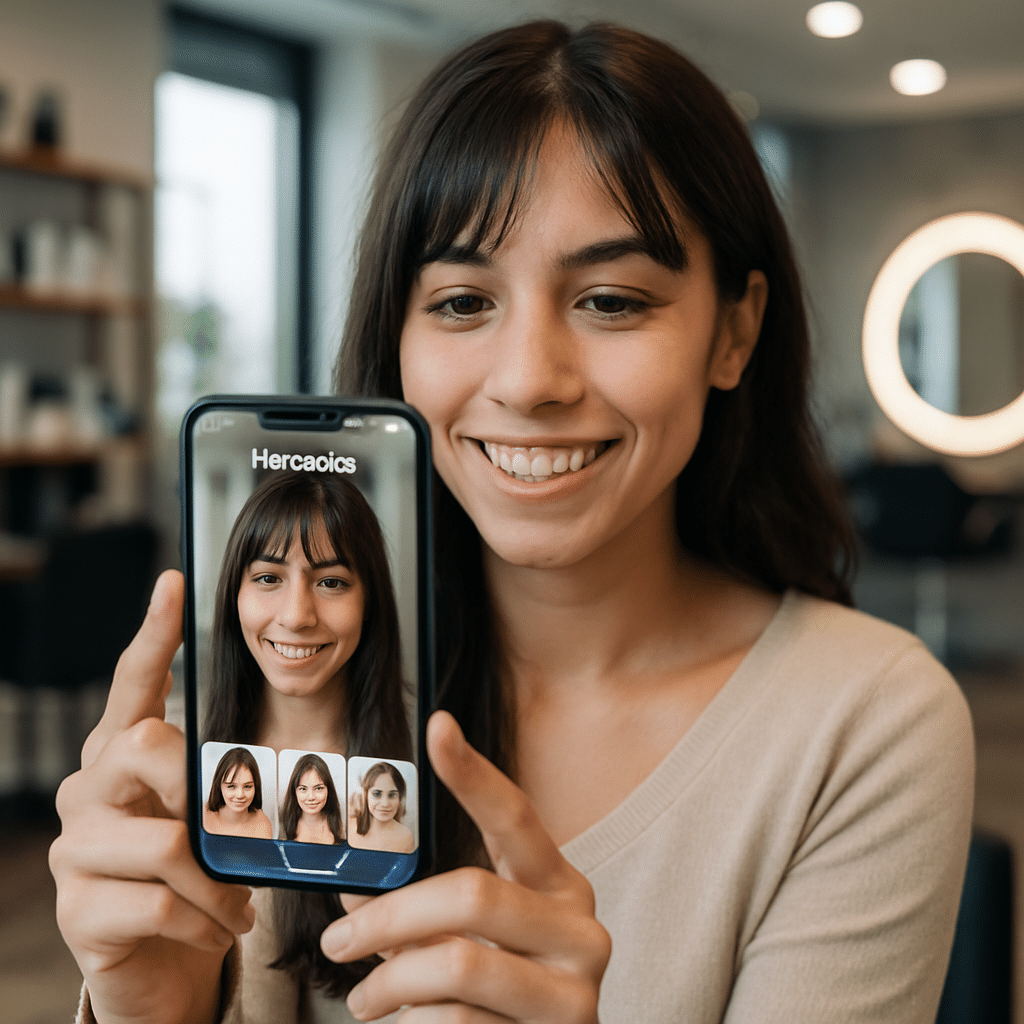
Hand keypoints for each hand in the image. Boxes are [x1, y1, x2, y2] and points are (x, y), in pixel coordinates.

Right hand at [49, 570, 254, 1023]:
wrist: (160, 968)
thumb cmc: (194, 882)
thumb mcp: (212, 826)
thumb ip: (224, 788)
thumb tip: (273, 770)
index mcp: (122, 757)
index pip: (133, 684)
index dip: (154, 634)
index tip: (174, 583)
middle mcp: (86, 790)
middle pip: (148, 748)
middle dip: (205, 790)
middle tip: (239, 838)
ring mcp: (74, 850)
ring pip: (167, 844)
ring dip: (222, 883)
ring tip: (240, 906)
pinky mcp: (76, 910)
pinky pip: (161, 905)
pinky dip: (207, 921)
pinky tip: (217, 931)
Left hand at [321, 711, 610, 1022]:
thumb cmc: (497, 1002)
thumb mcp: (465, 943)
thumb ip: (419, 913)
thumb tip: (353, 883)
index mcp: (557, 884)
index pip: (515, 816)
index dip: (474, 773)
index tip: (438, 726)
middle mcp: (581, 926)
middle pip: (471, 894)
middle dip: (388, 918)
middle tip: (337, 941)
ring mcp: (577, 988)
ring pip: (457, 964)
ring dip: (390, 983)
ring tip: (362, 1000)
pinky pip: (459, 1022)